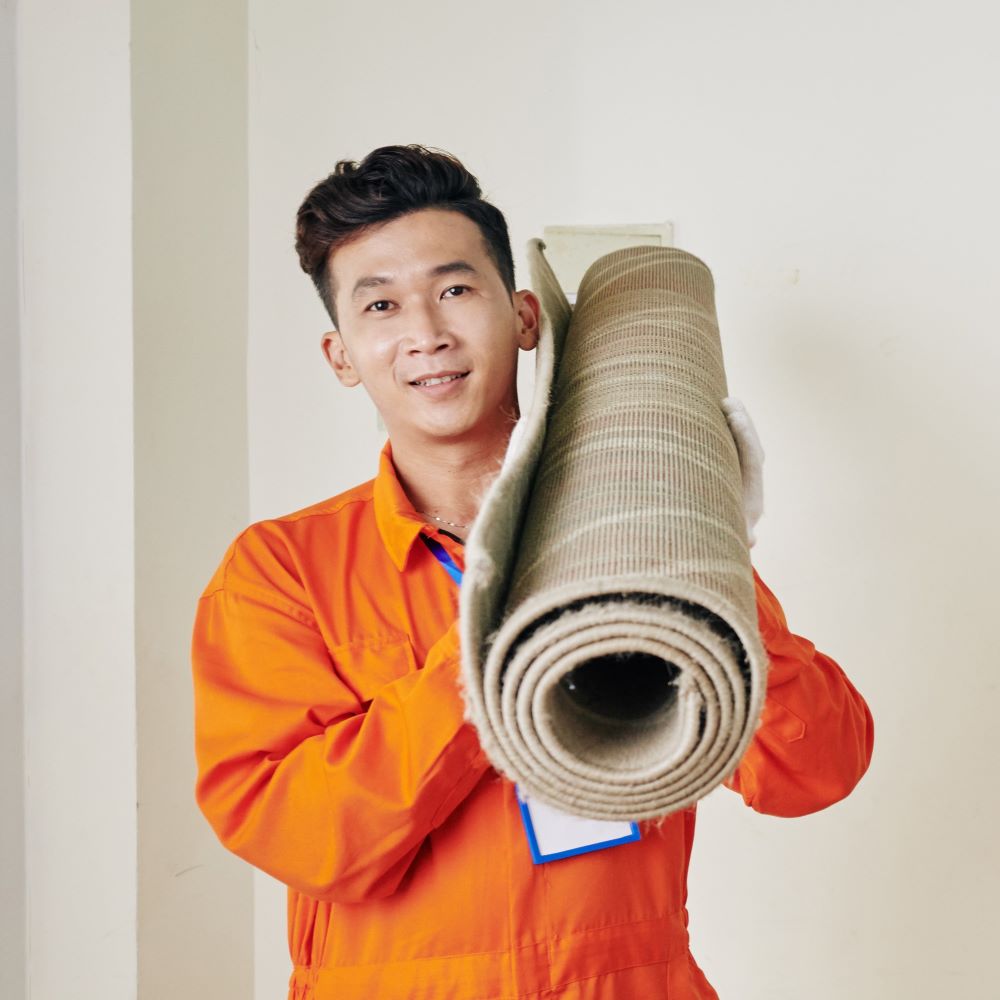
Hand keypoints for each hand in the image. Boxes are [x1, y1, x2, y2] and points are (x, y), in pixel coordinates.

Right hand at [721, 397, 764, 547]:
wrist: (717, 550)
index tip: (735, 419)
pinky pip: (730, 447)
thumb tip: (752, 541)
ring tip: (724, 401)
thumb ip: (742, 538)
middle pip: (751, 446)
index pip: (752, 460)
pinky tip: (712, 414)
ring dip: (735, 422)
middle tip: (729, 403)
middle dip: (742, 424)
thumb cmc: (718, 546)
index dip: (746, 438)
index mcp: (752, 496)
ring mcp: (740, 476)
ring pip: (743, 443)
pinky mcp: (728, 471)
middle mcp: (750, 484)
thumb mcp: (729, 542)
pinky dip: (725, 431)